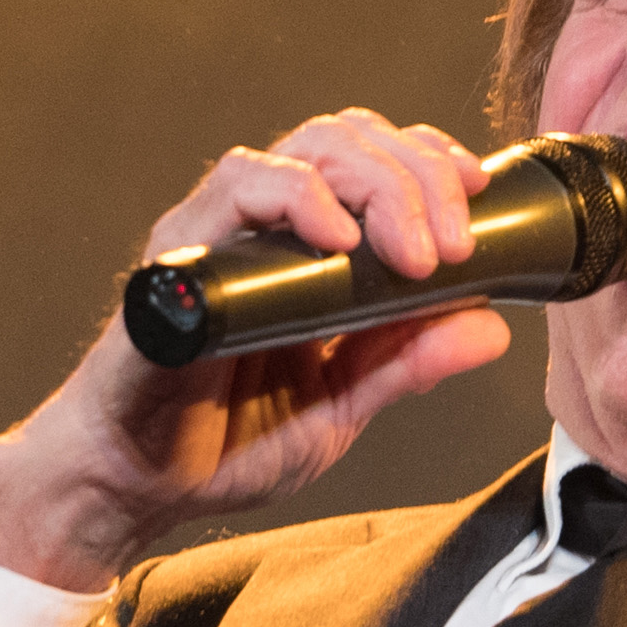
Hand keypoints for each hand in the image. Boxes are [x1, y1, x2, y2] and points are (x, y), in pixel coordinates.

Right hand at [0, 110, 516, 587]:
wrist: (135, 487)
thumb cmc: (223, 442)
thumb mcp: (341, 408)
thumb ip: (406, 364)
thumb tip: (491, 328)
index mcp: (306, 250)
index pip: (373, 158)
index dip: (430, 160)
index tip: (478, 195)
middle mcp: (262, 227)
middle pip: (348, 139)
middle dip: (417, 176)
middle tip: (453, 244)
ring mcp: (218, 235)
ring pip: (302, 150)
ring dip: (374, 183)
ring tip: (411, 250)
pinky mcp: (179, 258)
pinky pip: (233, 192)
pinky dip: (295, 198)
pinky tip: (337, 239)